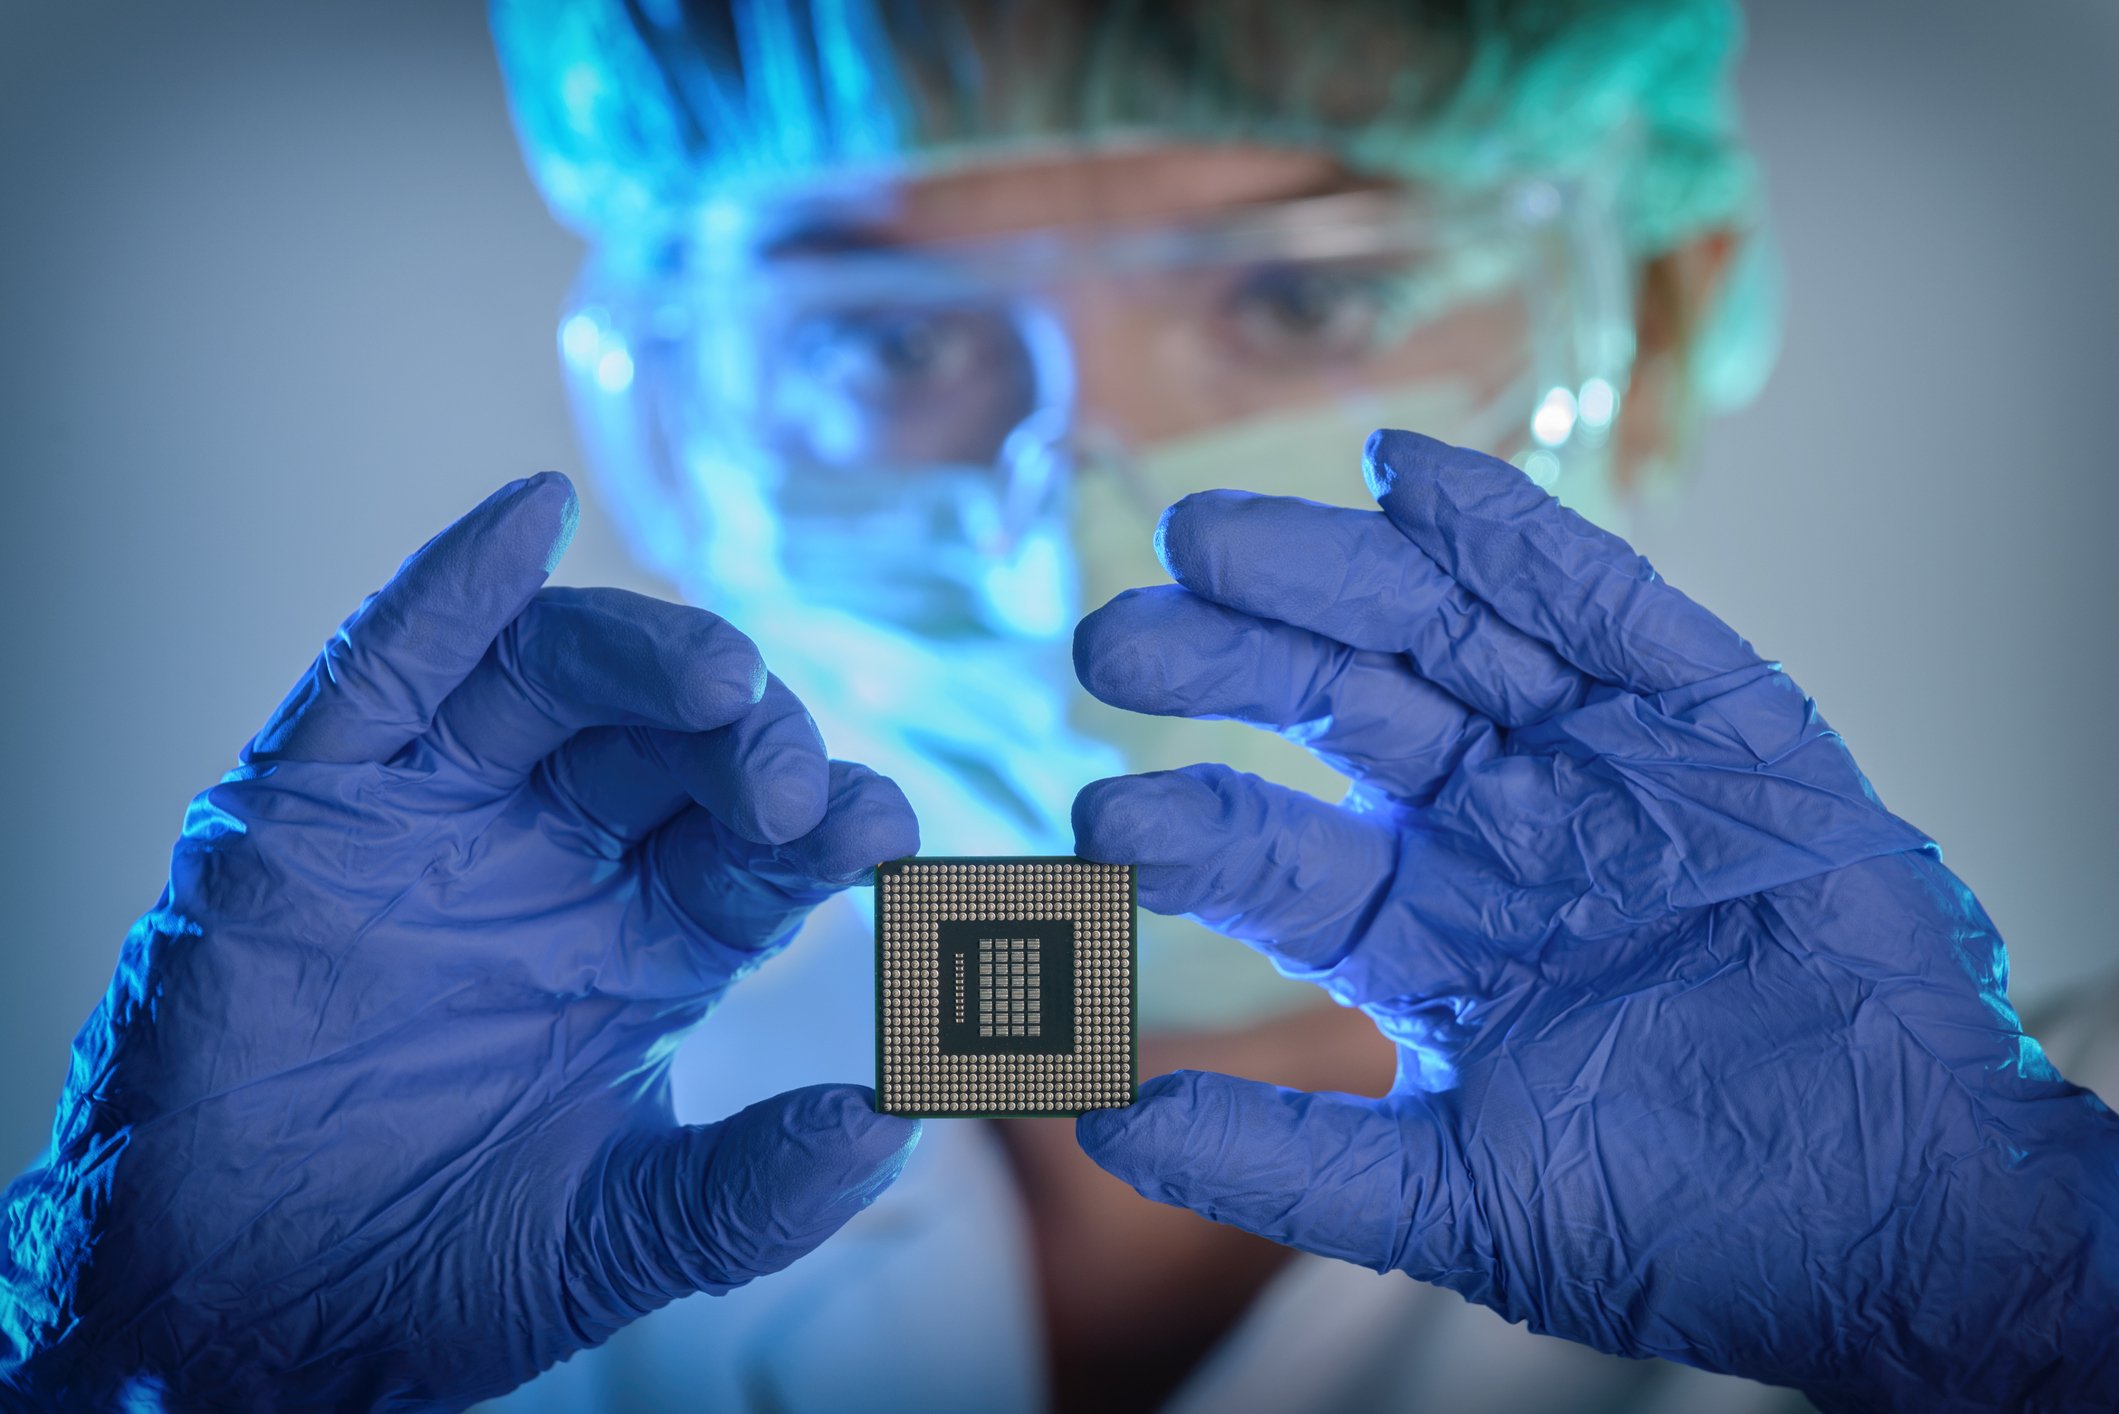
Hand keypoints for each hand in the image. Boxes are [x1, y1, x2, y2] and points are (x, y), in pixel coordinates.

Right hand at [0, 474, 919, 1409]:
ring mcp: (439, 814)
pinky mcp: (313, 801)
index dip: (824, 822)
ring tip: (721, 675)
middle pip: (676, 742)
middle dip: (748, 741)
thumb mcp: (616, 1237)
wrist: (227, 1314)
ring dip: (642, 656)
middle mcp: (560, 853)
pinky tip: (524, 520)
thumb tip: (896, 1121)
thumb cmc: (424, 1269)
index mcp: (652, 938)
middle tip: (791, 780)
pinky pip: (384, 671)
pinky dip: (448, 591)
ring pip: (557, 680)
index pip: (762, 845)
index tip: (885, 829)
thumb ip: (755, 1192)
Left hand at [1069, 430, 2118, 1410]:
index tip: (1098, 821)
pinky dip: (1512, 541)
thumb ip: (1285, 1159)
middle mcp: (1491, 825)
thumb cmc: (1684, 1216)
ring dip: (1331, 575)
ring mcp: (1596, 762)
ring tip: (1210, 539)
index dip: (1187, 826)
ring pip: (1444, 633)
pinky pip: (1604, 607)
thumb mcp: (1457, 1200)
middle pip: (1336, 708)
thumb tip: (1099, 1122)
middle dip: (1229, 663)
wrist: (1900, 1223)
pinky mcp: (1712, 719)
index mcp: (1421, 930)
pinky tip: (1409, 481)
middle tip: (1114, 637)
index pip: (1275, 851)